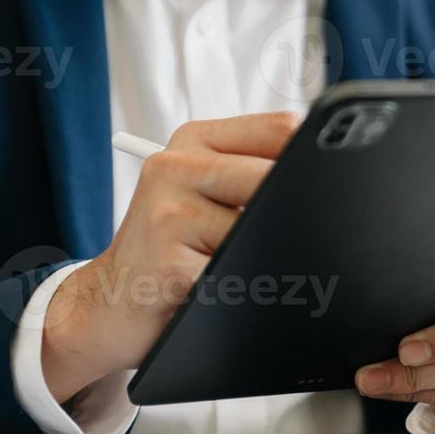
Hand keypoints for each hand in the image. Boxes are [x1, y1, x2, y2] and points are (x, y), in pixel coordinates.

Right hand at [40, 112, 299, 402]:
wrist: (109, 305)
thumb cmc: (169, 250)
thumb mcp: (202, 196)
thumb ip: (252, 174)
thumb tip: (325, 178)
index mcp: (193, 141)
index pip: (278, 128)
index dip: (311, 159)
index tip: (321, 186)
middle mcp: (175, 167)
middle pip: (273, 177)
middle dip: (291, 215)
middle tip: (281, 240)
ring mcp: (169, 213)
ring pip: (260, 229)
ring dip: (266, 257)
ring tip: (240, 267)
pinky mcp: (170, 262)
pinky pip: (239, 273)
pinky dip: (246, 288)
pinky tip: (224, 290)